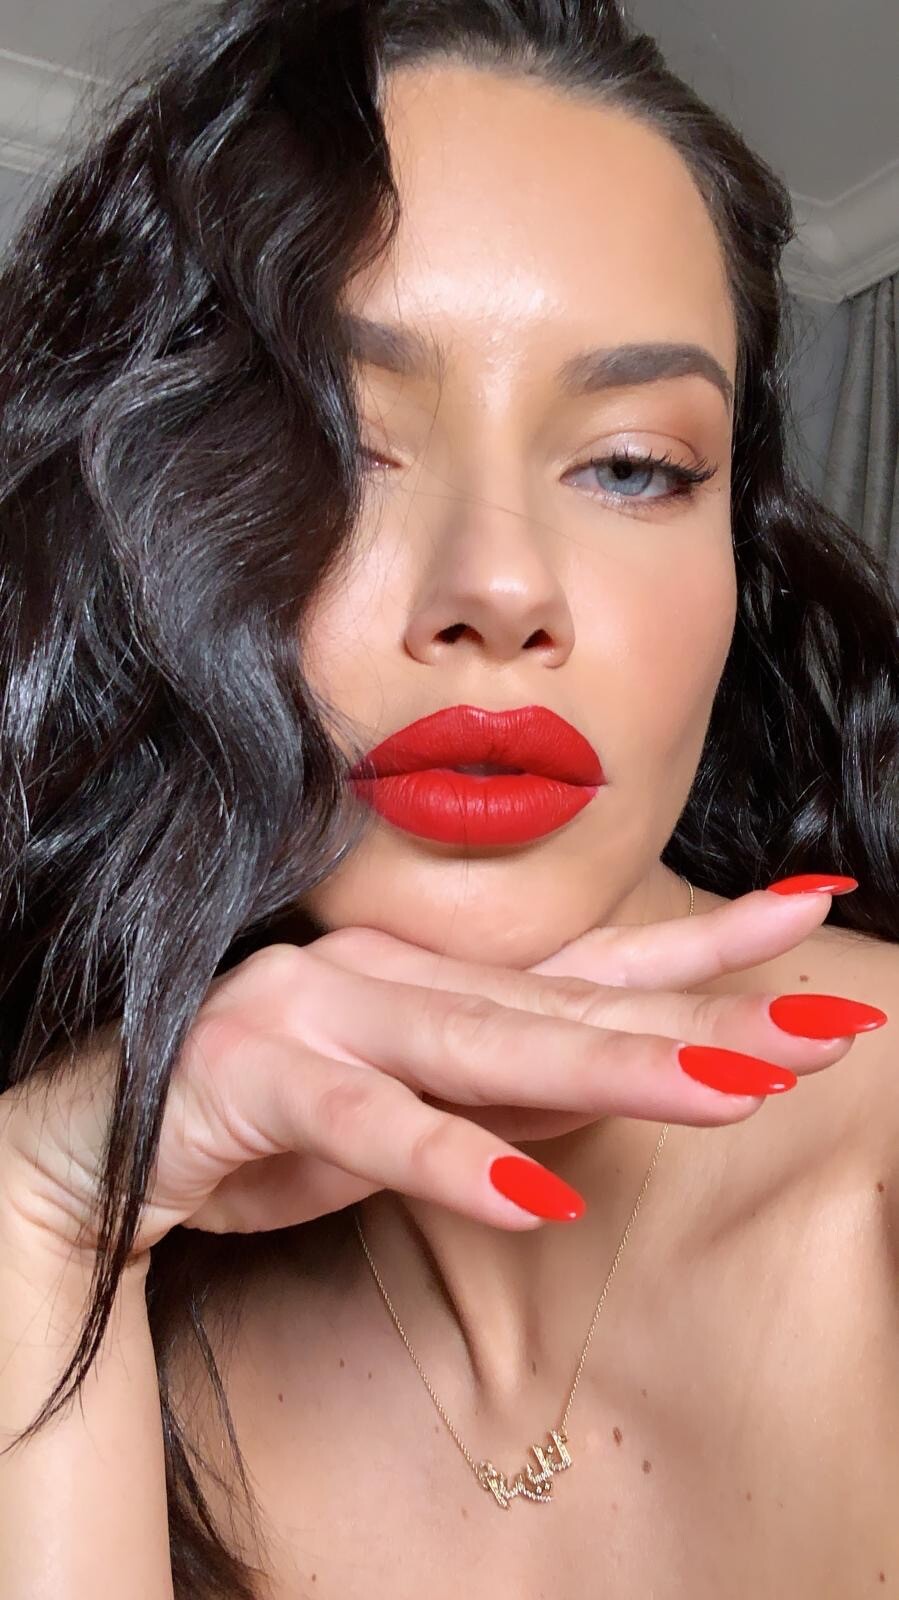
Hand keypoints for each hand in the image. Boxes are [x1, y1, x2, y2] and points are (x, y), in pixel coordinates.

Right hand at [0, 885, 855, 1259]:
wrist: (100, 1135)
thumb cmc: (267, 1114)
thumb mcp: (411, 1108)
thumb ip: (506, 1091)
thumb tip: (617, 1093)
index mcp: (437, 982)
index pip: (593, 966)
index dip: (705, 945)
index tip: (809, 914)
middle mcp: (394, 977)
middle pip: (570, 1004)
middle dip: (703, 1017)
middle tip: (823, 1030)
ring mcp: (325, 1013)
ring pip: (487, 1042)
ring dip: (612, 1070)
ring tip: (731, 1091)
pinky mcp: (259, 1076)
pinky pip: (365, 1120)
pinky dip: (449, 1157)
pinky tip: (533, 1197)